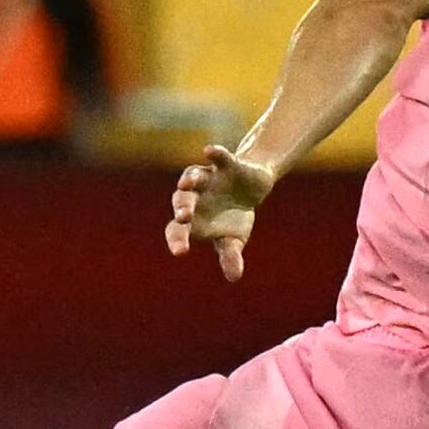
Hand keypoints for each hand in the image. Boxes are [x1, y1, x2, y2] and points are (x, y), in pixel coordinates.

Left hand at [166, 143, 275, 282]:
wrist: (252, 187)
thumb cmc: (234, 217)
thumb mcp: (234, 239)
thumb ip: (230, 255)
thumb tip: (234, 277)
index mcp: (191, 219)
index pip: (176, 230)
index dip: (176, 239)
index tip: (181, 252)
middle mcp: (194, 197)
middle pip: (181, 201)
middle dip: (182, 208)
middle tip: (183, 217)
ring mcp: (208, 178)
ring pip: (192, 176)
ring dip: (189, 180)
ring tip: (187, 184)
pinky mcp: (226, 164)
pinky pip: (218, 157)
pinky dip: (215, 153)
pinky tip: (209, 151)